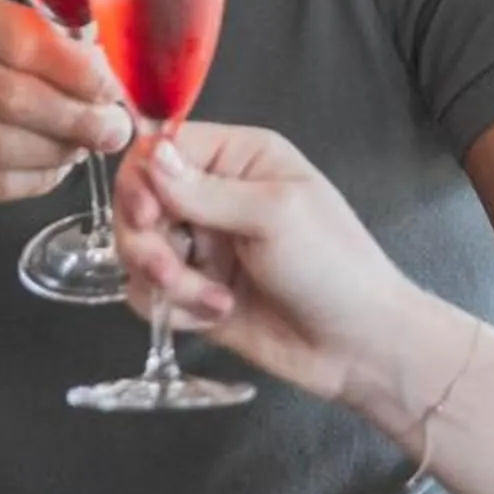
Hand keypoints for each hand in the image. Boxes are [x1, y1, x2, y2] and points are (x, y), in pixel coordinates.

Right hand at [0, 0, 129, 218]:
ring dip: (60, 152)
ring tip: (86, 147)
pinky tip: (51, 169)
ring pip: (4, 148)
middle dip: (78, 118)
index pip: (18, 38)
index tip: (112, 87)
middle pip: (14, 98)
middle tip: (114, 129)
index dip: (77, 68)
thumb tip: (104, 70)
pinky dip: (32, 180)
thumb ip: (24, 38)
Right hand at [113, 123, 458, 425]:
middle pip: (137, 201)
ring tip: (213, 300)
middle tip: (172, 269)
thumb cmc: (333, 266)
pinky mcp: (193, 291)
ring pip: (137, 251)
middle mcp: (214, 195)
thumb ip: (207, 191)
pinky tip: (217, 313)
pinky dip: (174, 307)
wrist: (356, 345)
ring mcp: (202, 245)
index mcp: (240, 158)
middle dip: (147, 241)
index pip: (161, 147)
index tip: (148, 214)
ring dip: (166, 281)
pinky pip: (148, 292)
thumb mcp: (274, 216)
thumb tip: (151, 157)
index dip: (142, 179)